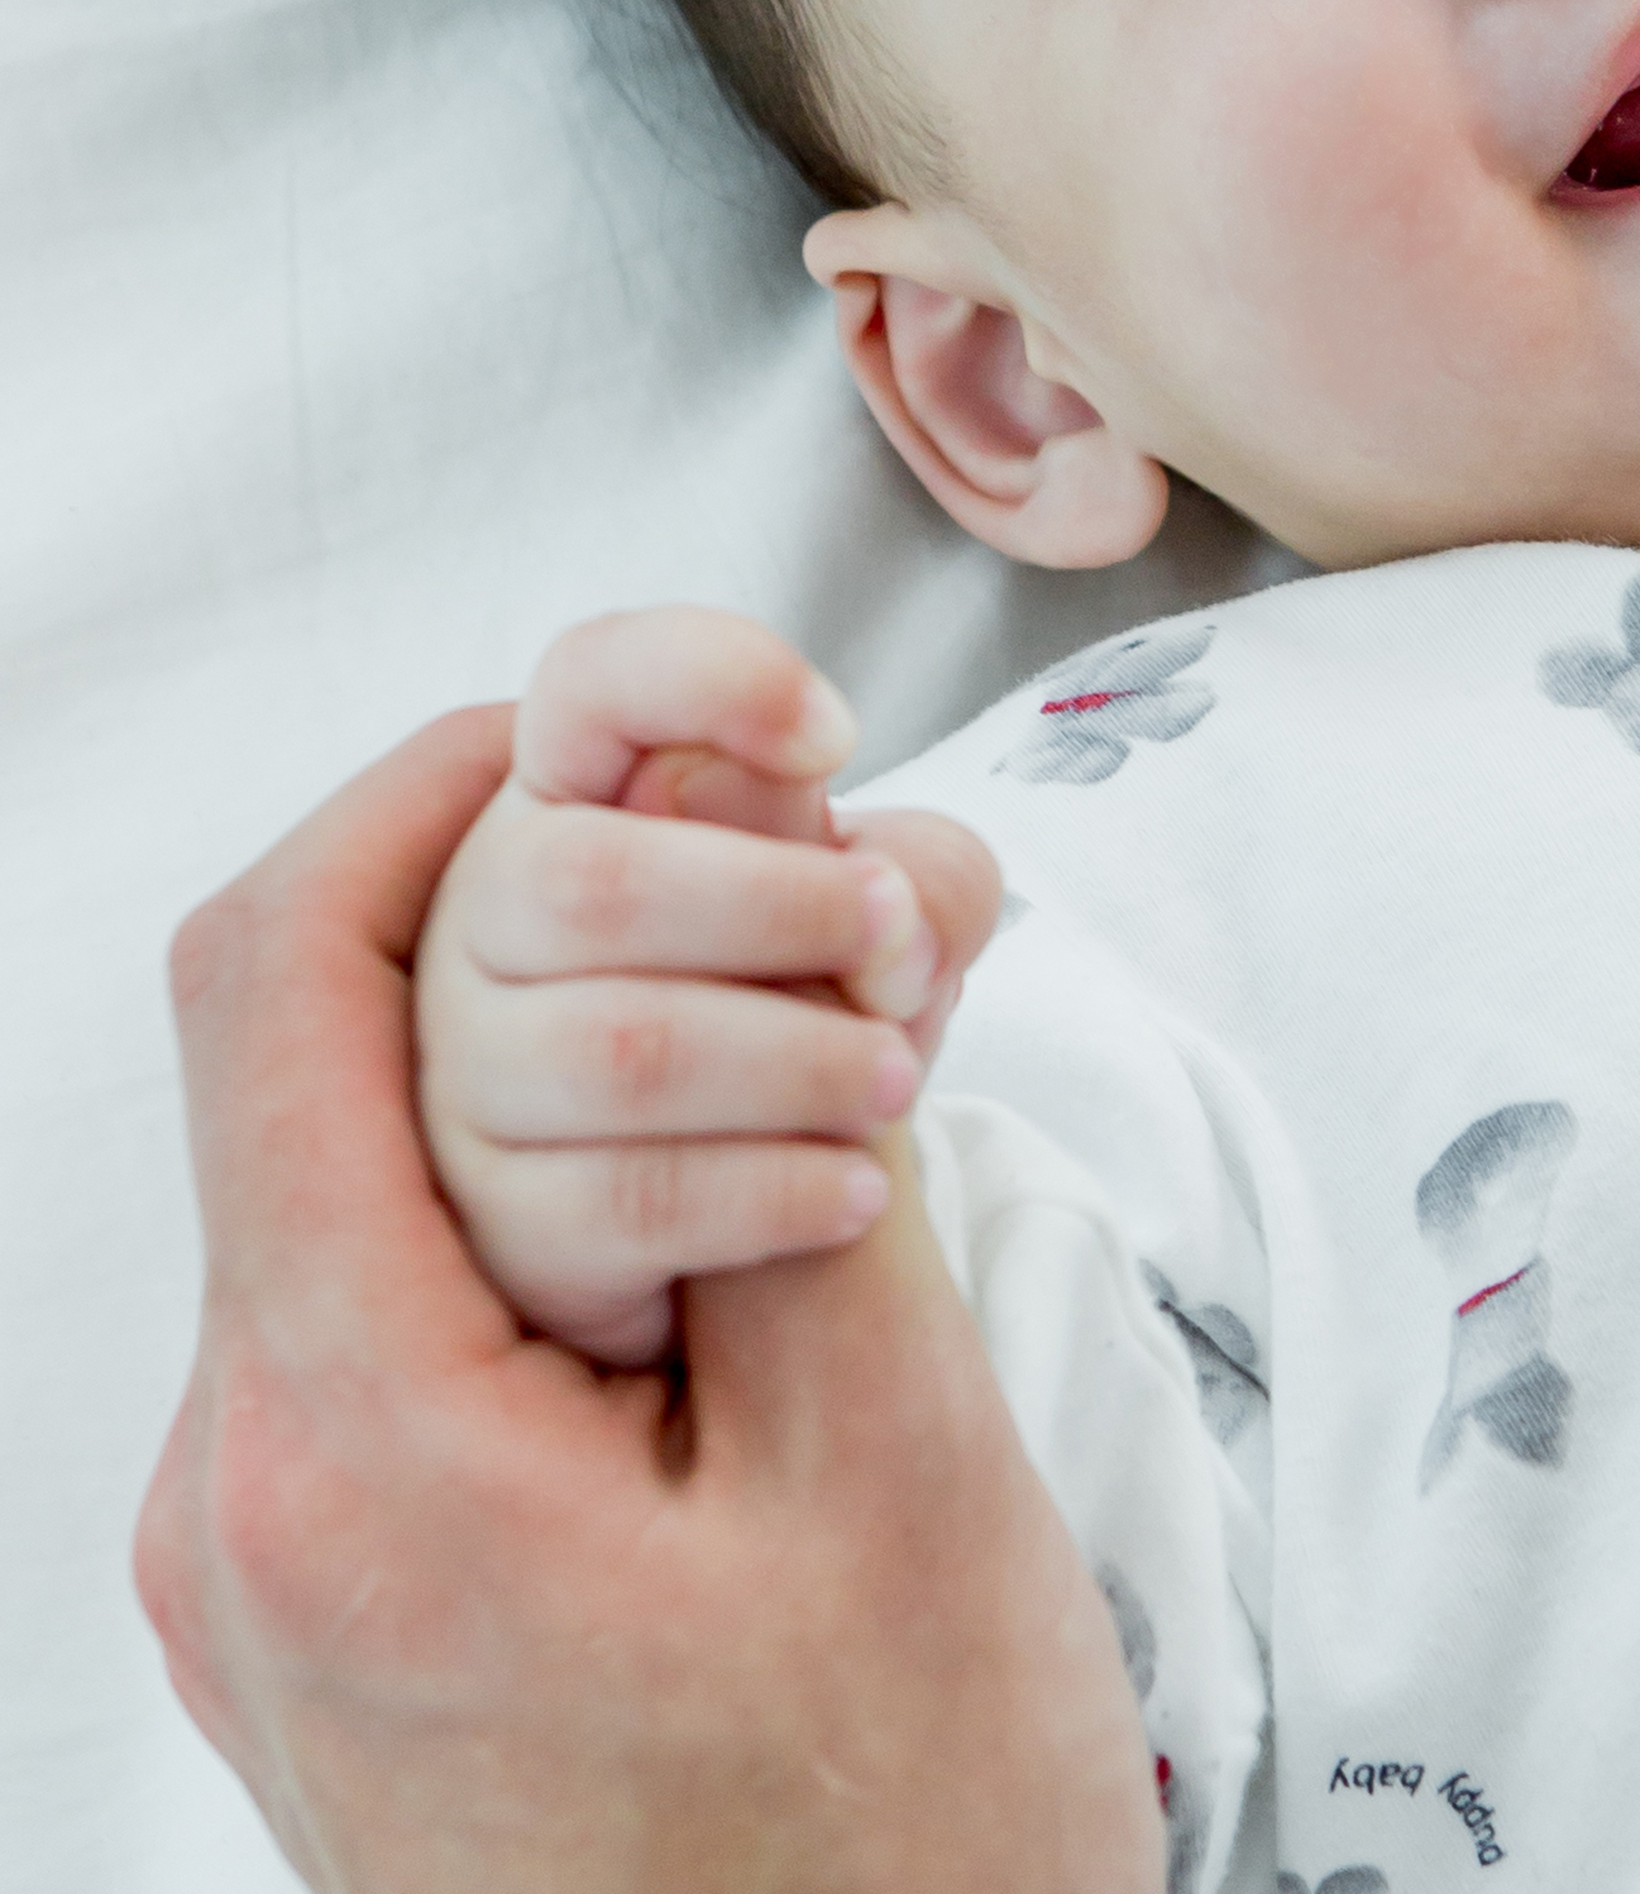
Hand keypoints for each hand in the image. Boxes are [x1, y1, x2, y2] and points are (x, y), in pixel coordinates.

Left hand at [147, 701, 1156, 1893]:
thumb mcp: (912, 1489)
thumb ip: (819, 1135)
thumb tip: (792, 849)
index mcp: (350, 1449)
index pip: (287, 963)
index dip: (468, 781)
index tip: (685, 734)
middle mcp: (247, 1512)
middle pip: (332, 1066)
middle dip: (581, 923)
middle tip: (846, 906)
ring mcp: (279, 1607)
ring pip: (393, 1210)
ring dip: (605, 1090)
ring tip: (871, 1099)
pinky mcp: (354, 1671)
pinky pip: (428, 1361)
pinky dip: (591, 1255)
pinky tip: (796, 1288)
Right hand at [414, 607, 1004, 1369]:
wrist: (740, 1201)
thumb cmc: (799, 1005)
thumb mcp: (884, 920)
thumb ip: (917, 874)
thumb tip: (881, 898)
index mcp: (573, 799)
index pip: (592, 683)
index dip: (705, 677)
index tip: (838, 734)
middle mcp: (486, 918)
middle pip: (594, 883)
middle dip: (782, 909)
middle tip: (901, 946)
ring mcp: (469, 1070)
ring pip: (622, 1052)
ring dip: (795, 1062)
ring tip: (896, 1081)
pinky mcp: (498, 1216)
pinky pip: (631, 1197)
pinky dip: (772, 1192)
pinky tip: (856, 1189)